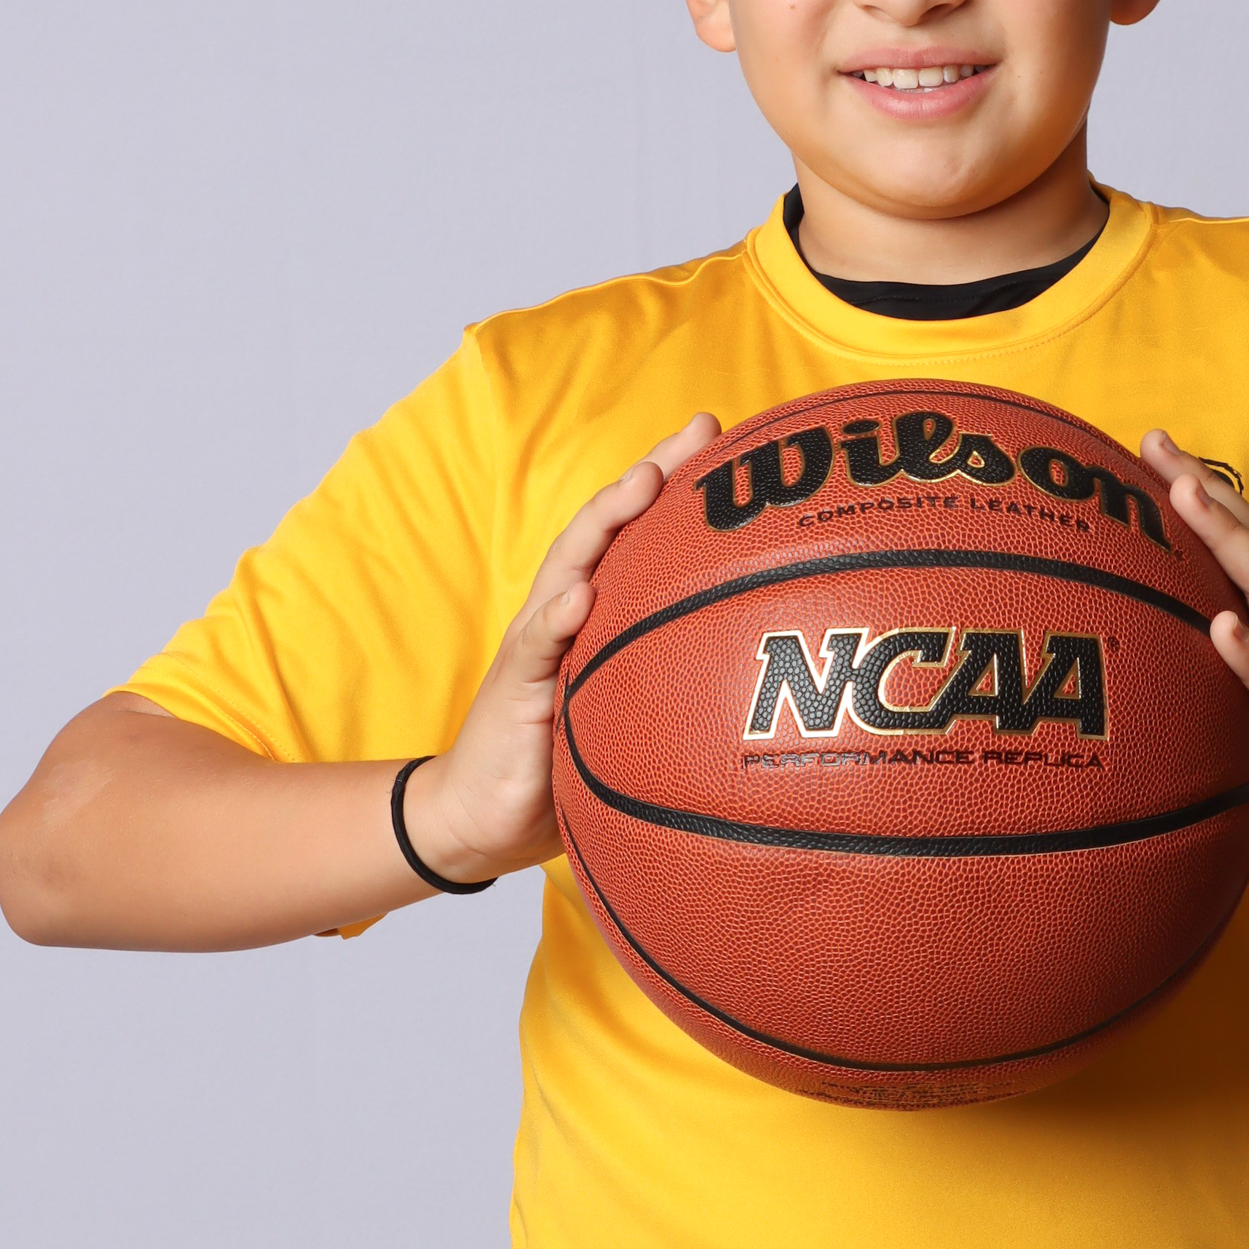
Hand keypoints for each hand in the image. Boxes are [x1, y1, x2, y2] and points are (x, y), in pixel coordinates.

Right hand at [406, 415, 720, 883]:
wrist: (480, 817)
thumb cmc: (564, 766)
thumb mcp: (632, 717)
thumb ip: (678, 688)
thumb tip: (768, 683)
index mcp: (600, 613)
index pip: (640, 535)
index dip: (679, 484)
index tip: (728, 439)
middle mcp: (568, 612)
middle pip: (608, 527)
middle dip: (653, 474)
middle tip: (701, 431)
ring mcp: (538, 643)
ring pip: (571, 564)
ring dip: (606, 521)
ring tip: (644, 481)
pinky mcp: (516, 686)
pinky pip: (537, 646)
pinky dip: (556, 617)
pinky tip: (580, 595)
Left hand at [1142, 430, 1248, 923]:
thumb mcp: (1219, 725)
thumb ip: (1183, 685)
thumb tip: (1103, 662)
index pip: (1233, 549)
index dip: (1194, 496)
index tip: (1145, 448)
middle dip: (1204, 492)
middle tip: (1157, 444)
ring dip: (1230, 546)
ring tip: (1189, 499)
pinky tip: (1225, 627)